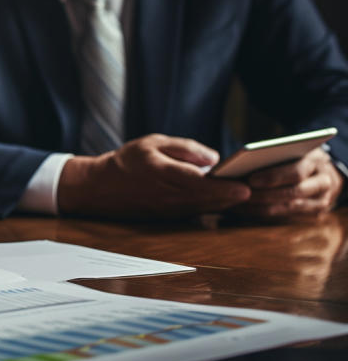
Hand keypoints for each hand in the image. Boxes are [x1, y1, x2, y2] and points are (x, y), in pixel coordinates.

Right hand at [58, 134, 250, 218]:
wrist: (100, 188)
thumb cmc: (127, 161)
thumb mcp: (153, 142)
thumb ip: (184, 148)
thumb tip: (213, 159)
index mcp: (163, 174)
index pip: (200, 184)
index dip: (224, 189)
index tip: (245, 188)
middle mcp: (168, 197)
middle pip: (209, 200)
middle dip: (234, 198)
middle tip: (260, 191)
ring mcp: (169, 210)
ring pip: (206, 209)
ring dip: (228, 204)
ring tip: (250, 195)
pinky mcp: (170, 217)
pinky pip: (198, 213)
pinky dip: (215, 208)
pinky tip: (229, 201)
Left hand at [232, 148, 342, 218]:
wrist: (321, 172)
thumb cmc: (296, 158)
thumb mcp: (290, 151)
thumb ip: (274, 156)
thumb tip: (243, 164)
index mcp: (316, 163)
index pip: (296, 173)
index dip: (273, 177)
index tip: (251, 180)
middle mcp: (322, 184)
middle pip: (292, 193)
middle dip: (264, 195)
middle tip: (239, 195)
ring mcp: (320, 202)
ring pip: (287, 208)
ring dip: (260, 207)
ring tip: (236, 203)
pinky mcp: (313, 215)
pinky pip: (285, 217)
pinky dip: (262, 213)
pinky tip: (244, 209)